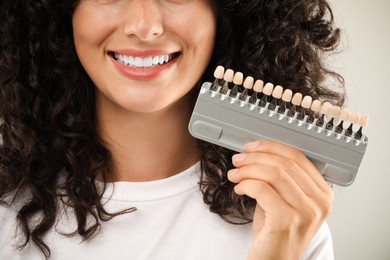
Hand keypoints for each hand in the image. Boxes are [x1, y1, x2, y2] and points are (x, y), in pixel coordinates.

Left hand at [227, 140, 333, 259]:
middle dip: (255, 157)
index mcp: (323, 193)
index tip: (252, 146)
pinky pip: (262, 189)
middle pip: (285, 164)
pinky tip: (239, 189)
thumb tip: (257, 153)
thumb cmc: (277, 232)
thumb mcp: (285, 200)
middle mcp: (320, 202)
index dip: (271, 147)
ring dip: (248, 170)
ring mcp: (306, 212)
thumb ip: (280, 178)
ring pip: (274, 174)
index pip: (299, 157)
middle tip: (238, 160)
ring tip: (235, 174)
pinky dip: (246, 184)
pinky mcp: (287, 221)